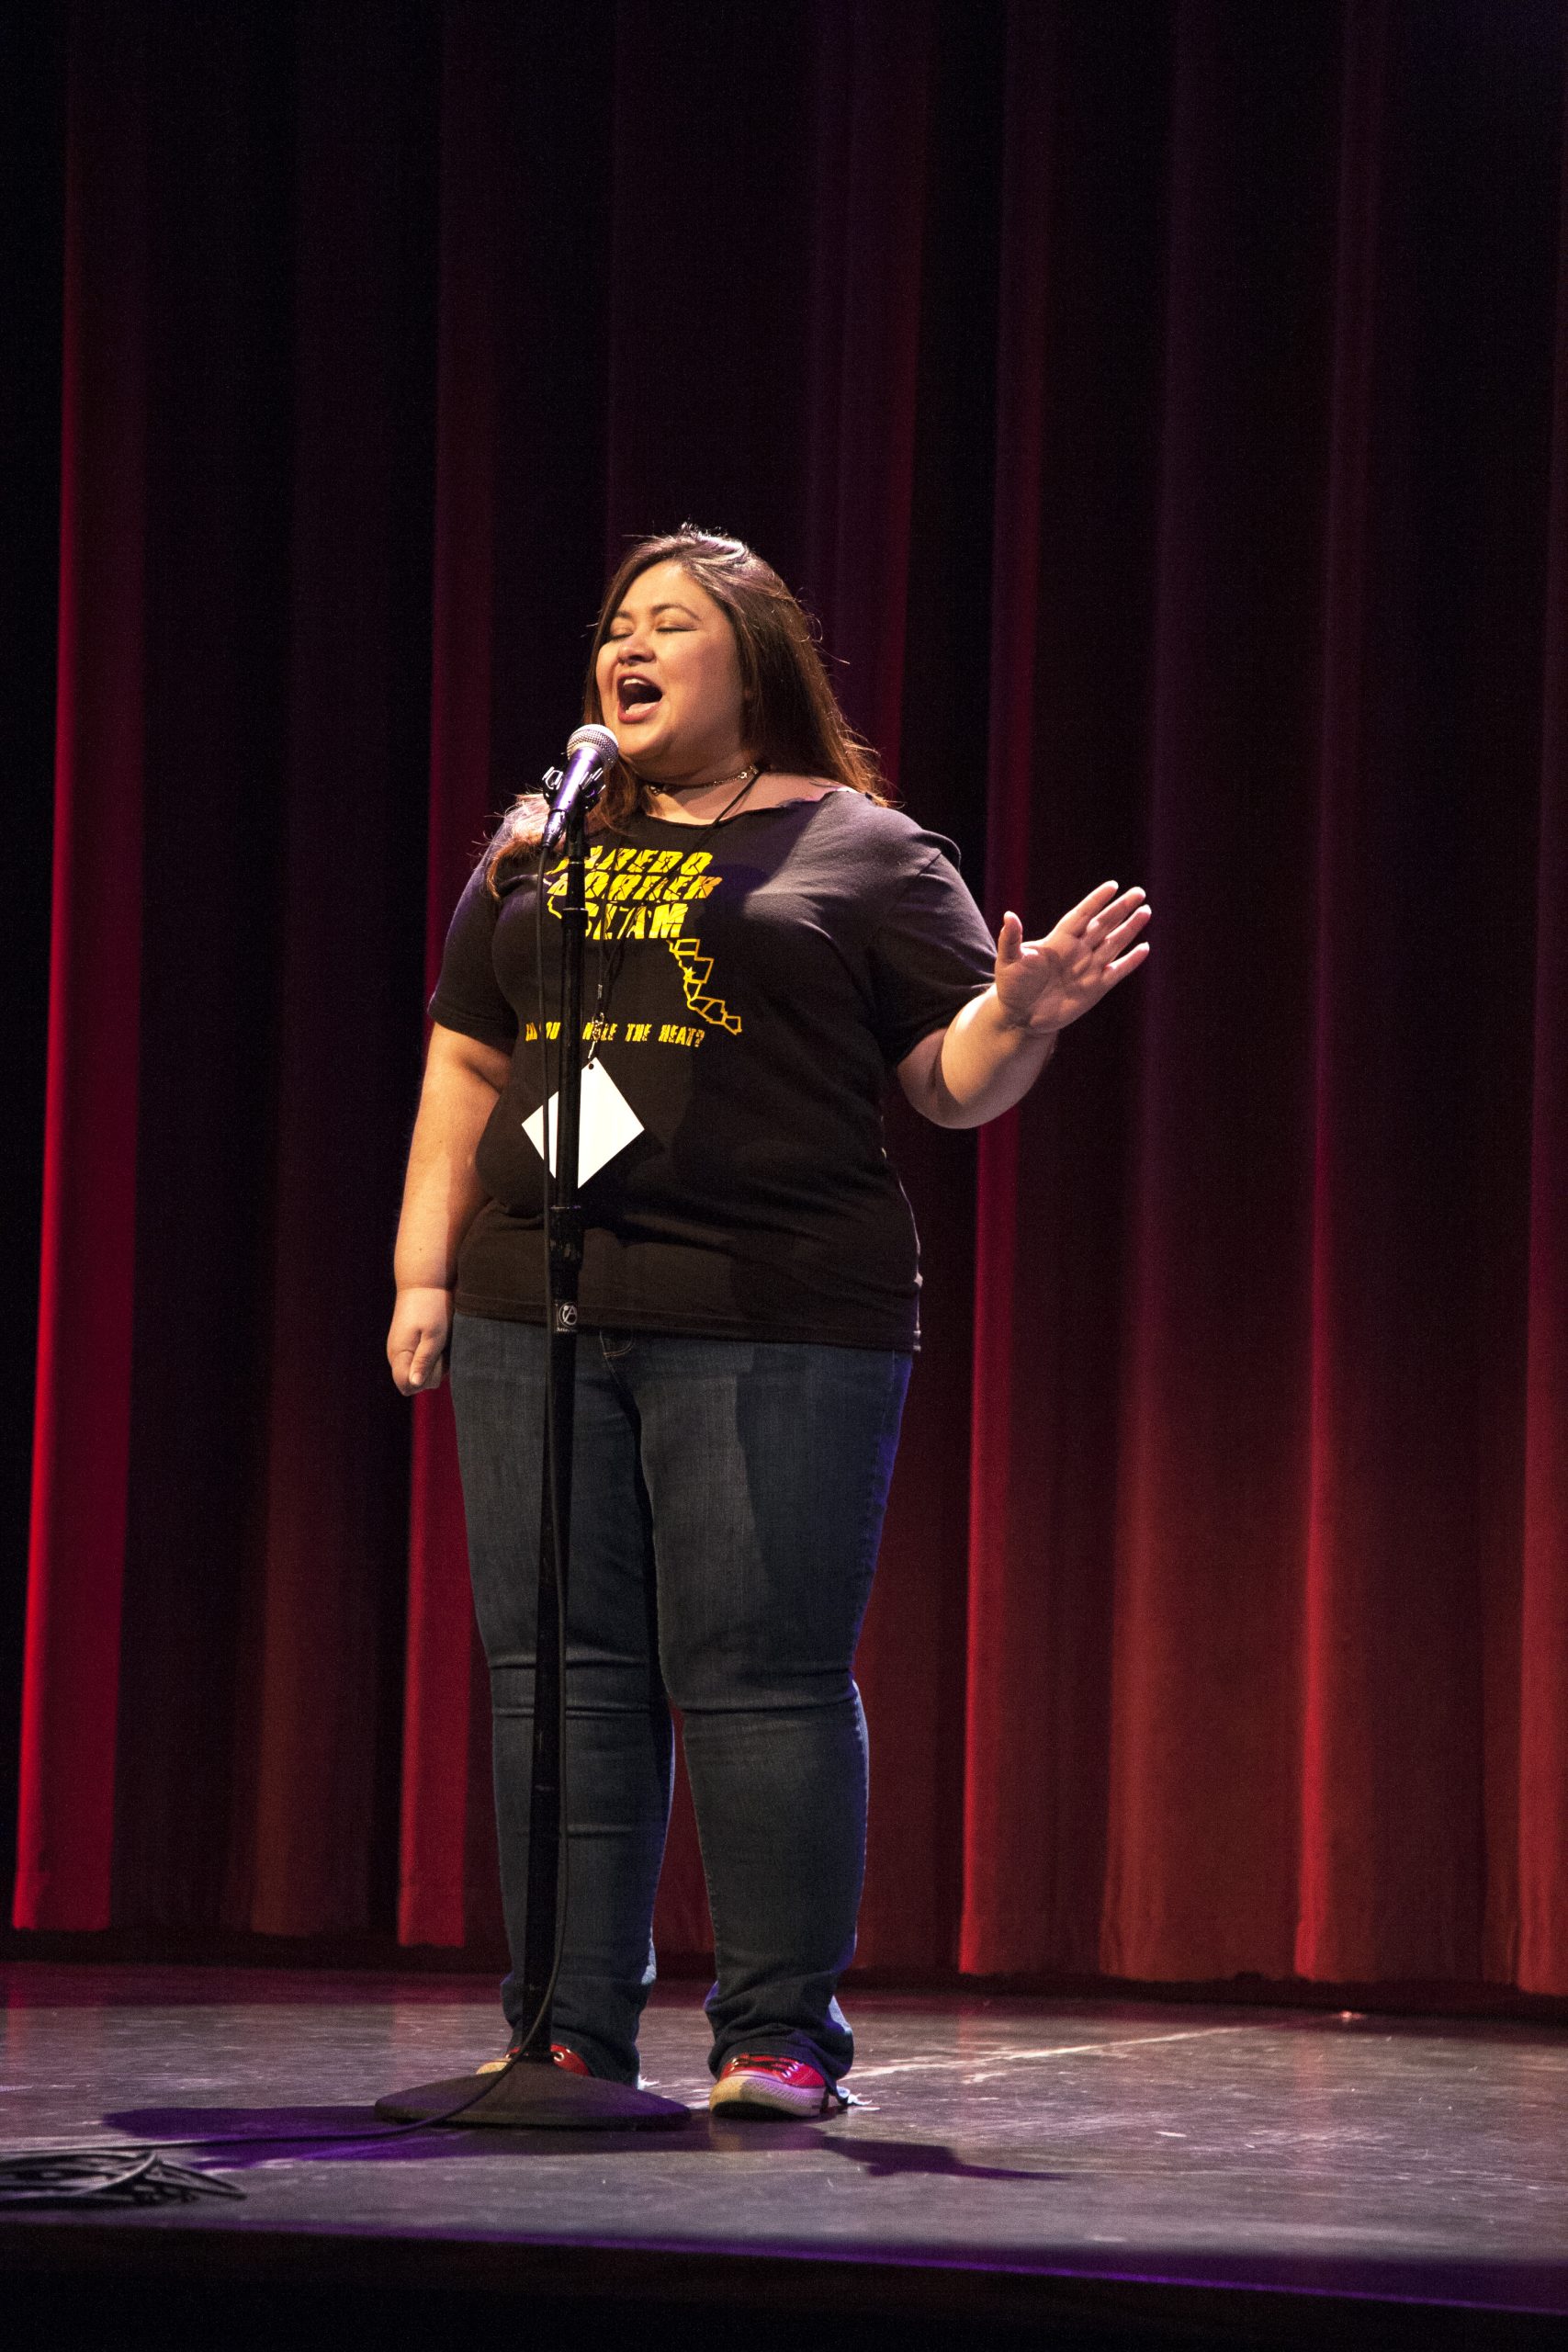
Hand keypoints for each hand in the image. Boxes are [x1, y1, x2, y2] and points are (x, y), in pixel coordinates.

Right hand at [388, 1286, 452, 1394]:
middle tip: (442, 1348)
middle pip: (417, 1383)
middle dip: (434, 1372)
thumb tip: (414, 1385)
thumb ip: (424, 1360)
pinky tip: (440, 1340)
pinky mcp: (409, 1345)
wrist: (424, 1283)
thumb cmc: (432, 1307)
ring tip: (441, 1341)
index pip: (408, 1387)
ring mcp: (402, 1351)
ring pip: (422, 1373)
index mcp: (400, 1355)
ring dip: (436, 1363)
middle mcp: (397, 1356)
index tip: (437, 1359)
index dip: (427, 1380)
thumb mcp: (434, 1335)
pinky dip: (435, 1356)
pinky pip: (423, 1362)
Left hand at [994, 881, 1150, 1034]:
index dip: (1096, 901)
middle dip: (1121, 908)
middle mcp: (1077, 950)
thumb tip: (1009, 916)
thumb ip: (1011, 938)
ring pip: (1114, 943)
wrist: (1020, 1017)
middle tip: (1139, 892)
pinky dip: (1130, 961)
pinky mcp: (1095, 988)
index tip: (1112, 885)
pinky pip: (1117, 971)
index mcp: (1058, 940)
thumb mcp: (1008, 960)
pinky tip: (1144, 948)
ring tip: (1146, 911)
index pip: (1082, 915)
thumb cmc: (1012, 986)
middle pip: (1103, 924)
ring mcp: (1088, 968)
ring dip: (1130, 928)